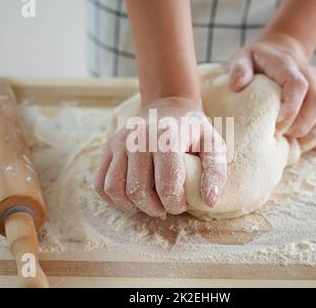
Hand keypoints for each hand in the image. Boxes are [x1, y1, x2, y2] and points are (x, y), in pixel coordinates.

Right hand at [94, 96, 226, 216]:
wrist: (168, 106)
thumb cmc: (193, 131)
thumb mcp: (214, 145)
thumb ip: (215, 172)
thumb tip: (210, 201)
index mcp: (167, 138)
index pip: (166, 187)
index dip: (176, 205)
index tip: (183, 203)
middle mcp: (138, 138)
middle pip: (138, 192)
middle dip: (155, 208)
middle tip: (166, 206)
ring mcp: (120, 142)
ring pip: (115, 189)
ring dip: (132, 206)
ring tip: (149, 204)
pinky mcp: (108, 148)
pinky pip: (100, 184)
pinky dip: (113, 198)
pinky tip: (131, 197)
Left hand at [229, 33, 315, 150]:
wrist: (279, 51)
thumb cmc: (257, 60)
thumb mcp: (242, 57)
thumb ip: (239, 69)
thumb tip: (239, 86)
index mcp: (287, 65)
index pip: (298, 85)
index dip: (291, 108)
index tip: (277, 127)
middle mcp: (309, 73)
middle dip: (303, 125)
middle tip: (284, 138)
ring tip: (297, 145)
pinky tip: (315, 144)